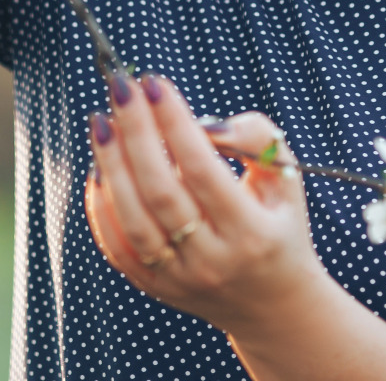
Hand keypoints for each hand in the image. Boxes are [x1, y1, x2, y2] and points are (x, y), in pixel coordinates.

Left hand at [85, 73, 333, 336]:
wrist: (271, 302)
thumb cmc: (278, 223)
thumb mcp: (286, 178)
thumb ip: (254, 138)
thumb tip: (203, 125)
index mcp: (253, 233)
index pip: (204, 171)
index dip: (176, 124)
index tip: (155, 83)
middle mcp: (213, 260)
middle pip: (162, 192)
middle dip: (136, 133)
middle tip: (120, 88)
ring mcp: (180, 278)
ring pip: (132, 221)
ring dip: (111, 166)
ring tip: (102, 122)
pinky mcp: (154, 287)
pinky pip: (117, 246)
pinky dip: (102, 206)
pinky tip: (99, 168)